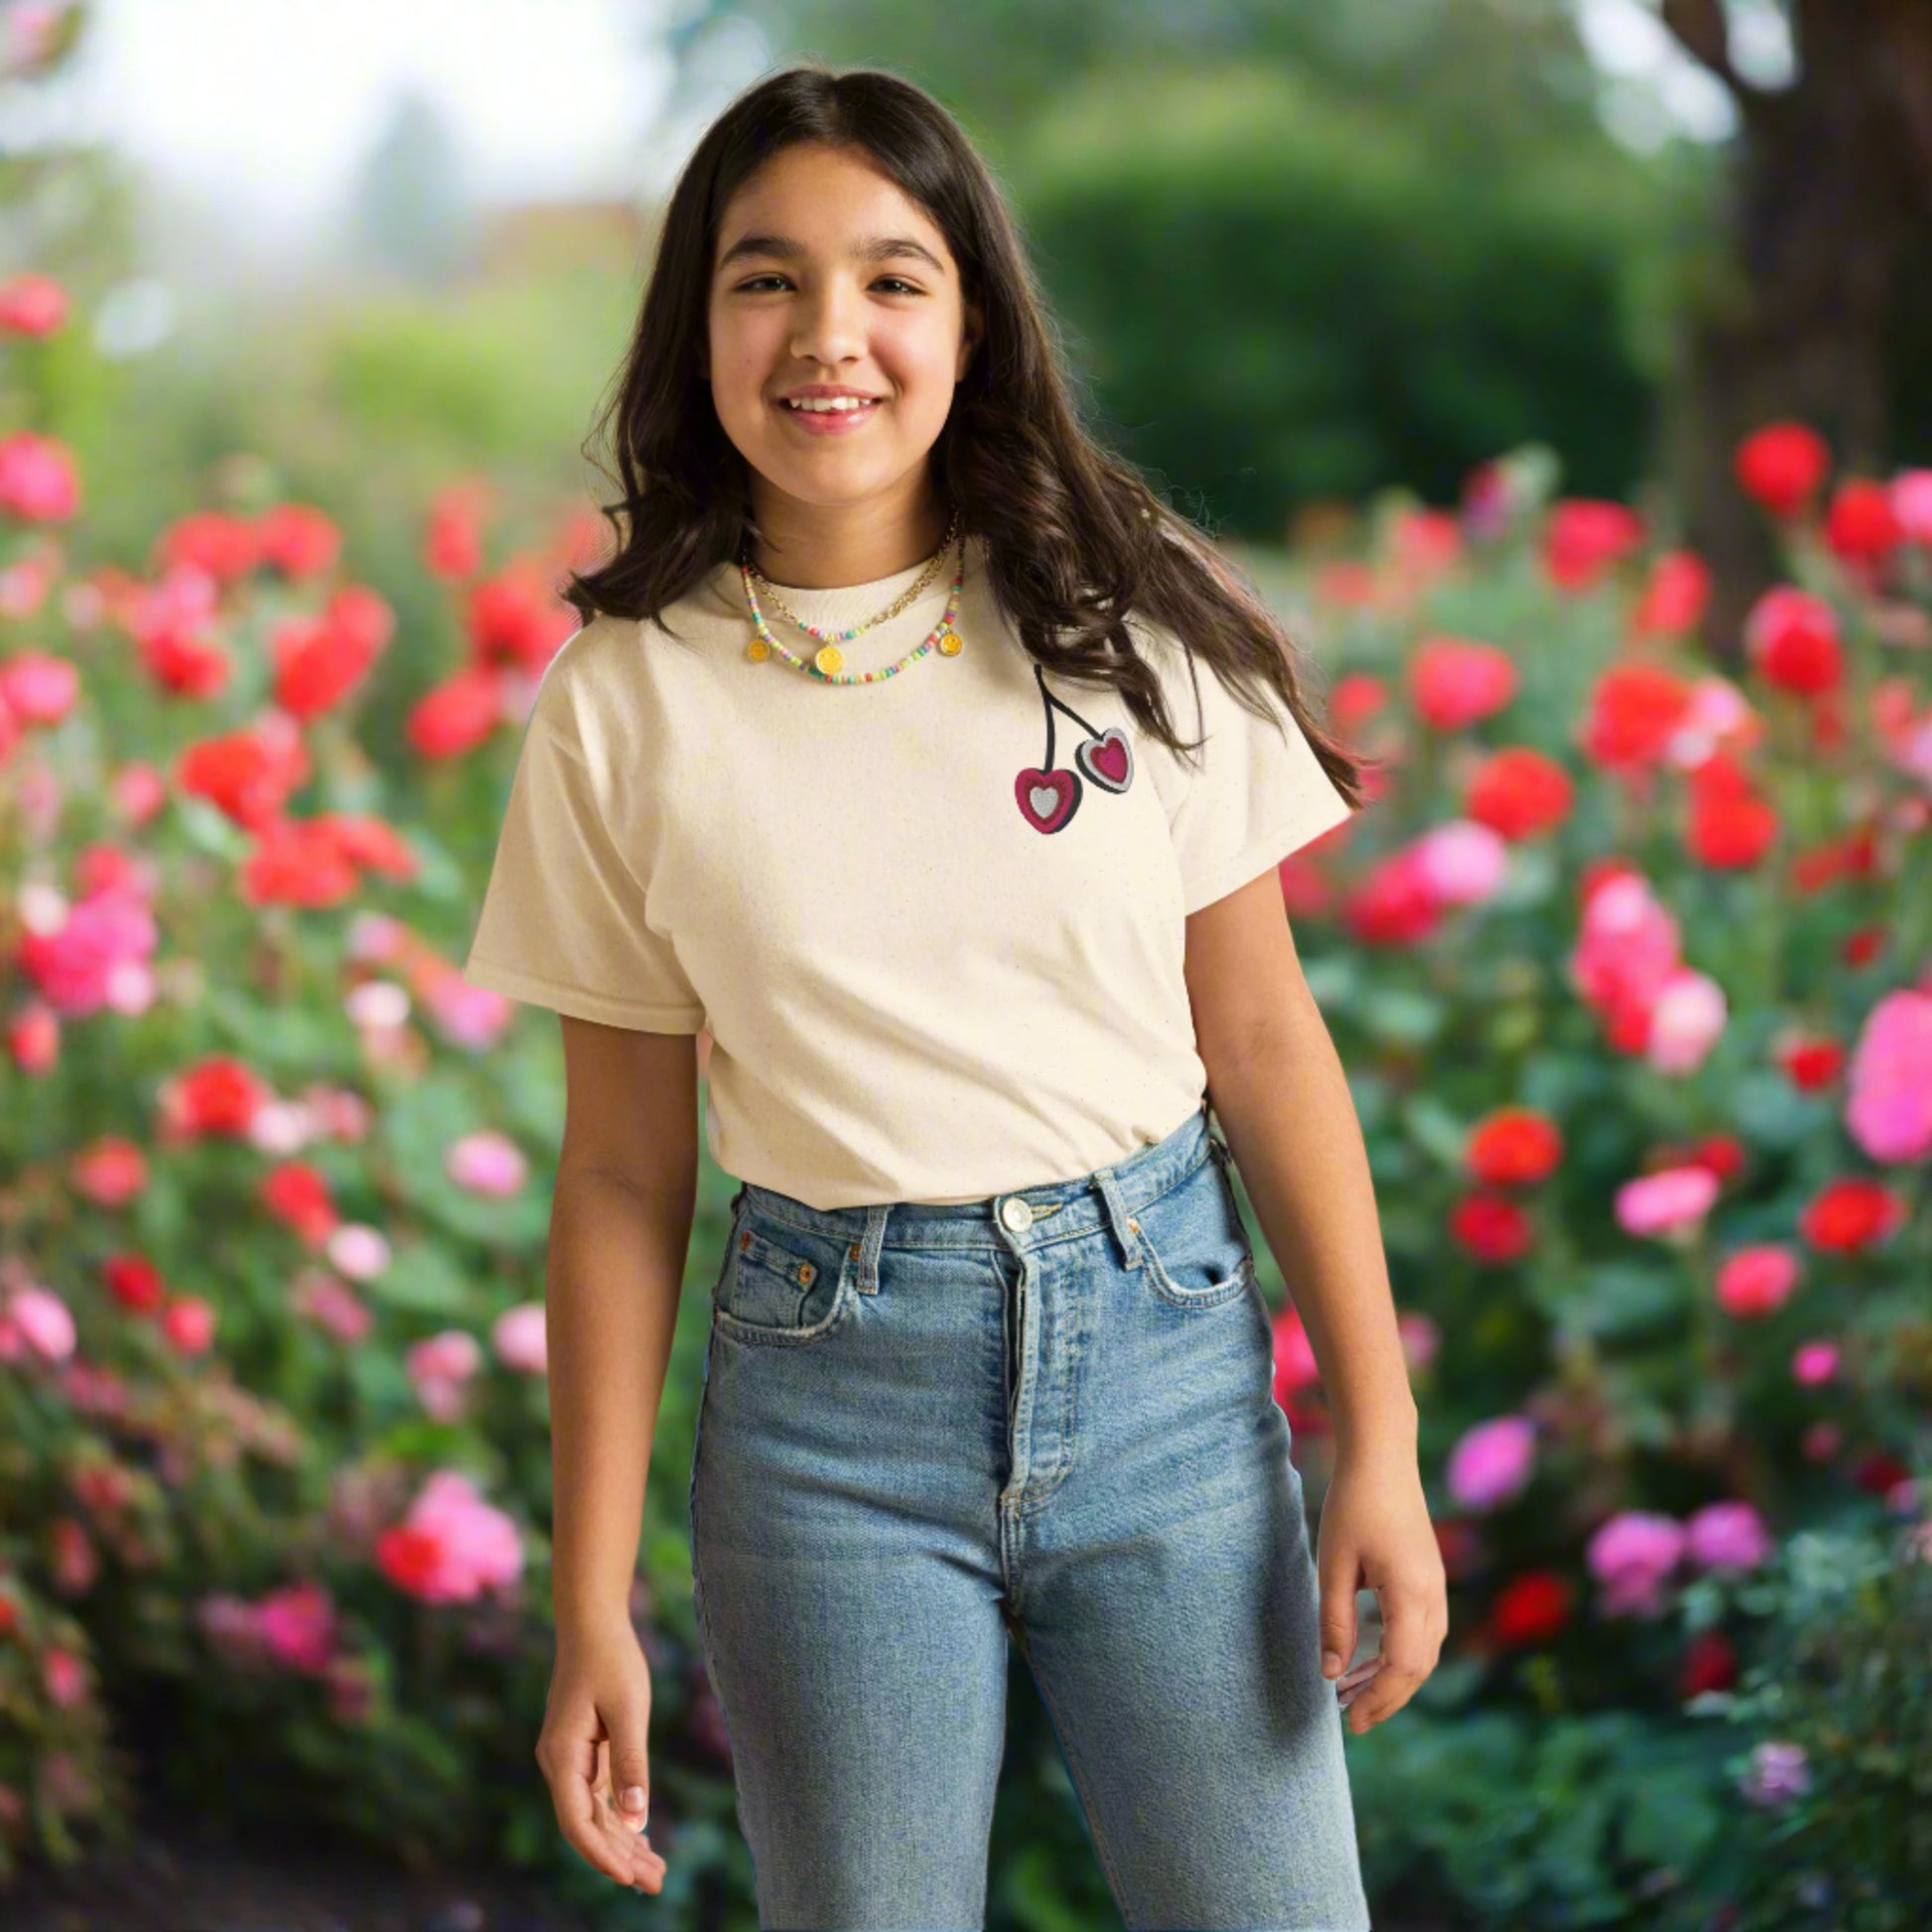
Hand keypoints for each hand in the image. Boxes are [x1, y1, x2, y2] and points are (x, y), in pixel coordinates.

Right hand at [534, 1620, 666, 1894]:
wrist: (593, 1622)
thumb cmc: (611, 1659)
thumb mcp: (628, 1709)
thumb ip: (630, 1763)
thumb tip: (635, 1818)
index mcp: (562, 1757)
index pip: (577, 1822)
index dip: (602, 1854)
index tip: (630, 1878)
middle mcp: (559, 1764)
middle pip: (586, 1825)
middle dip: (619, 1858)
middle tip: (657, 1883)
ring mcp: (569, 1759)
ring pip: (593, 1814)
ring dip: (622, 1843)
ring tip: (655, 1871)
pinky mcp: (583, 1751)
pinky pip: (598, 1796)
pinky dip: (619, 1818)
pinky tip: (641, 1838)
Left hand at [1315, 1439, 1447, 1735]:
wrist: (1383, 1456)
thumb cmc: (1354, 1504)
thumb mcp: (1334, 1563)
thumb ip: (1335, 1621)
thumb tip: (1332, 1674)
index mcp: (1412, 1594)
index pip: (1402, 1666)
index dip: (1378, 1699)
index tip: (1349, 1719)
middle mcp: (1434, 1596)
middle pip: (1419, 1667)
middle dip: (1387, 1699)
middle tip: (1351, 1721)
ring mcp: (1437, 1588)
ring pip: (1425, 1653)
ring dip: (1395, 1680)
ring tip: (1357, 1697)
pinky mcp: (1430, 1579)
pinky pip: (1424, 1633)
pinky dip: (1402, 1657)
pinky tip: (1373, 1662)